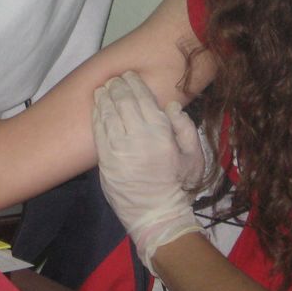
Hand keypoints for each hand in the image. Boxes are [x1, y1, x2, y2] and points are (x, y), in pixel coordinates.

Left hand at [92, 71, 201, 272]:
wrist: (156, 214)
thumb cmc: (178, 184)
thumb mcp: (194, 156)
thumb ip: (185, 128)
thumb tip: (171, 104)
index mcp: (160, 133)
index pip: (143, 99)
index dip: (135, 83)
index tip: (130, 76)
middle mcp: (138, 136)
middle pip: (123, 101)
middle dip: (118, 86)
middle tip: (116, 79)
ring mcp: (118, 148)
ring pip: (108, 113)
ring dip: (104, 96)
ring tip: (104, 88)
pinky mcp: (105, 160)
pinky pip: (98, 130)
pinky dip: (97, 114)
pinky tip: (98, 106)